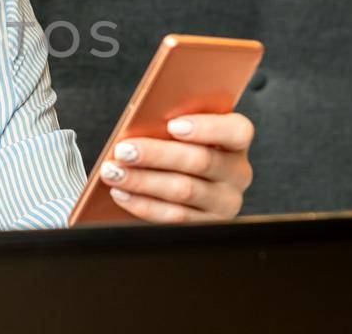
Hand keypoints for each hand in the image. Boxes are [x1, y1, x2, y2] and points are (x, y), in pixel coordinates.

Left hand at [98, 112, 254, 222]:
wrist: (177, 184)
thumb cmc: (175, 147)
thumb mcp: (179, 134)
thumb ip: (170, 126)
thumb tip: (141, 125)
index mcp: (235, 141)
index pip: (237, 131)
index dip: (207, 127)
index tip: (172, 125)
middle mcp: (237, 173)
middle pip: (201, 161)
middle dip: (157, 155)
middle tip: (124, 151)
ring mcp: (225, 202)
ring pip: (184, 190)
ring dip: (143, 181)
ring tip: (114, 172)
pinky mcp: (208, 225)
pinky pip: (175, 217)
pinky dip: (143, 204)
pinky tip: (121, 194)